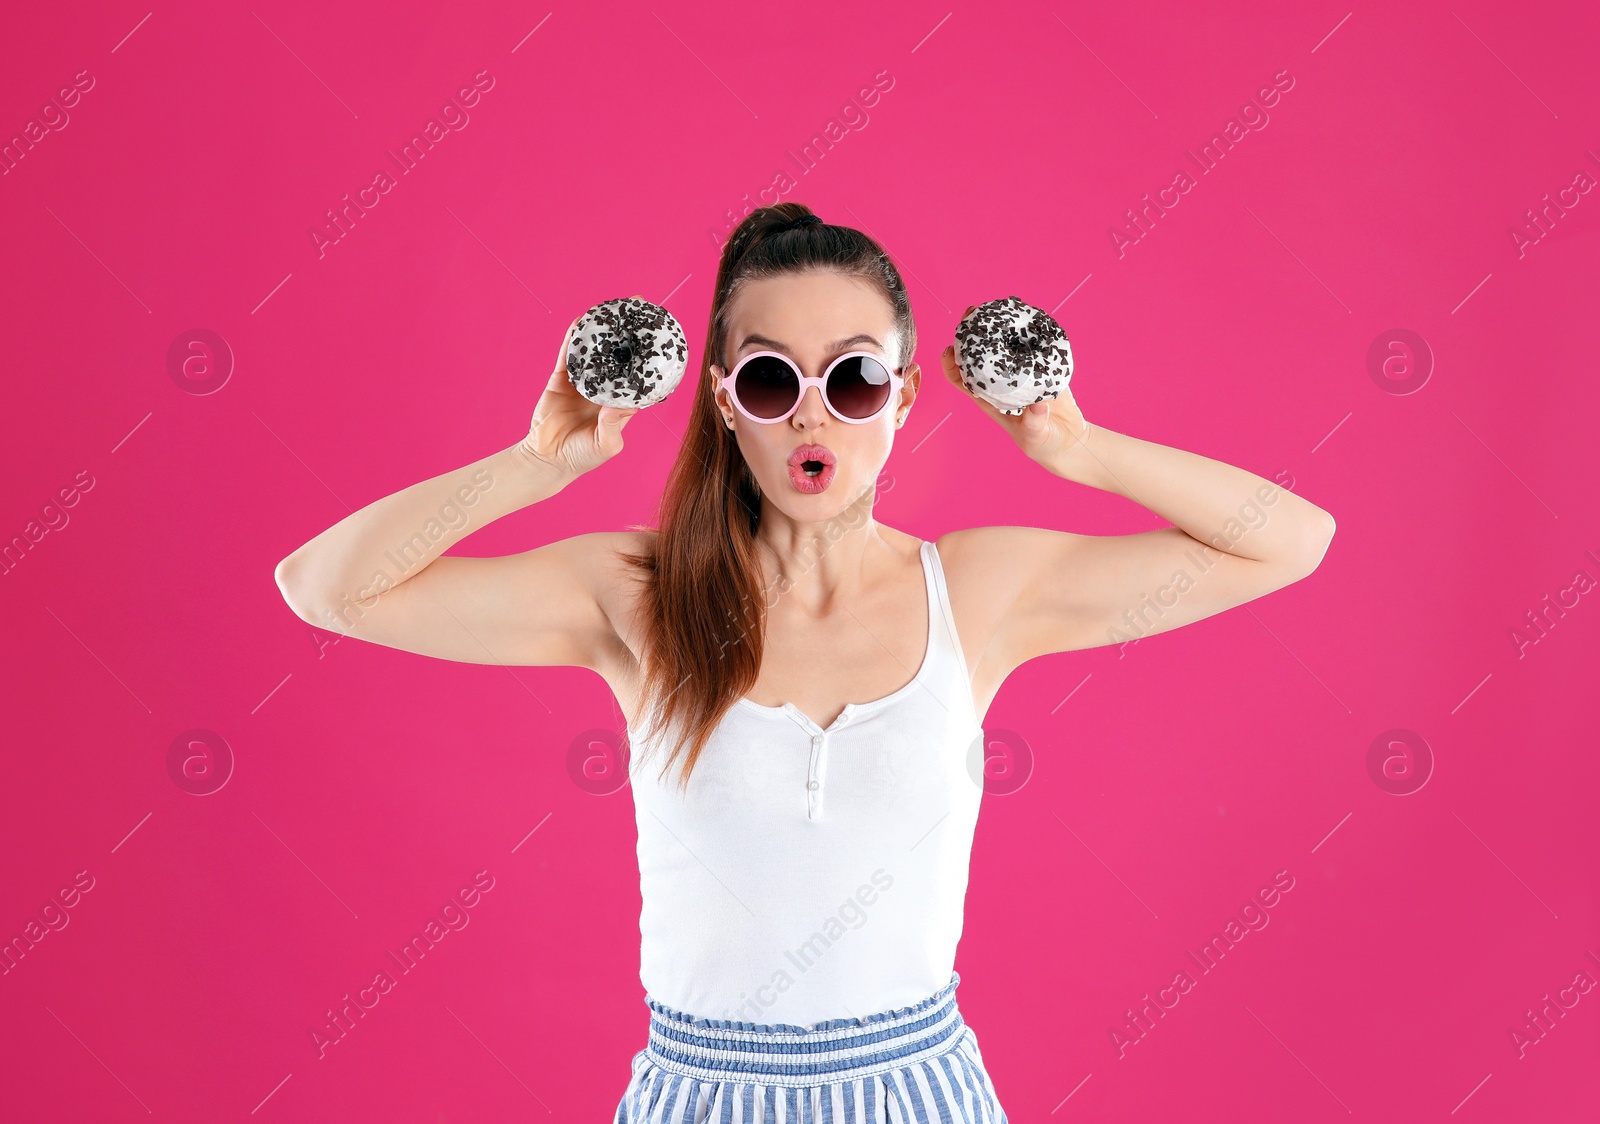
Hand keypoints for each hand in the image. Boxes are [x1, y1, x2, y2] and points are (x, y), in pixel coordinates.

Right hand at [520, 301, 641, 478]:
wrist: (548, 459)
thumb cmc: (582, 456)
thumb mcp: (606, 444)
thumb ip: (614, 425)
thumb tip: (622, 404)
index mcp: (619, 402)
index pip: (637, 374)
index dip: (647, 356)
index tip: (659, 336)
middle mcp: (604, 388)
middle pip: (619, 354)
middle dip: (629, 332)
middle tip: (640, 307)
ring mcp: (583, 381)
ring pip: (594, 350)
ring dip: (602, 329)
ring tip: (613, 307)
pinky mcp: (561, 379)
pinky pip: (568, 354)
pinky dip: (573, 337)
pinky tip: (581, 320)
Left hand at [941, 306, 1088, 466]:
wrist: (1068, 438)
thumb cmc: (1043, 442)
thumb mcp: (1035, 436)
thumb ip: (1034, 423)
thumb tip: (1037, 406)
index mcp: (989, 399)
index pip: (961, 379)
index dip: (951, 364)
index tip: (950, 349)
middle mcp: (999, 382)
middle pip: (977, 355)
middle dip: (970, 334)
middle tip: (971, 313)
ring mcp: (1019, 373)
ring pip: (1002, 346)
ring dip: (996, 327)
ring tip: (994, 308)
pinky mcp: (1040, 367)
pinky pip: (1030, 346)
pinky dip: (1026, 331)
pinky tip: (1025, 316)